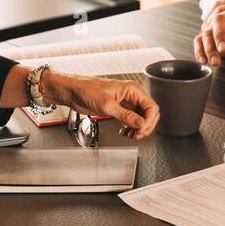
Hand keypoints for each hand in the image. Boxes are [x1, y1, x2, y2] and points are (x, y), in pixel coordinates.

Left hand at [43, 71, 159, 139]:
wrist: (73, 91)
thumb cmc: (86, 90)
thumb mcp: (107, 105)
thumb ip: (125, 115)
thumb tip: (140, 123)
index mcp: (132, 90)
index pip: (151, 107)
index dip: (149, 121)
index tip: (140, 130)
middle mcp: (131, 95)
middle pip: (149, 114)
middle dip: (145, 126)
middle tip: (136, 135)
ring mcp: (126, 103)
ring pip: (141, 118)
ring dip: (138, 129)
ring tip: (131, 135)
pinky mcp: (119, 109)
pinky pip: (132, 120)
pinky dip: (131, 128)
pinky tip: (125, 132)